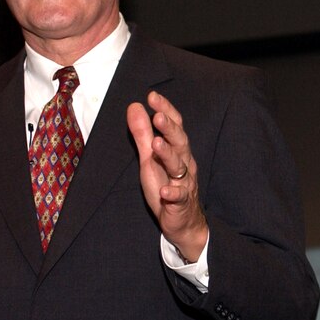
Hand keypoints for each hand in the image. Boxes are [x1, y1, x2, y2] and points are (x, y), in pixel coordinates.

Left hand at [126, 92, 207, 260]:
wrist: (184, 223)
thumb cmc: (167, 188)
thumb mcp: (150, 159)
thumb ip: (142, 134)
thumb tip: (135, 107)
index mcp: (177, 151)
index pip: (174, 126)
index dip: (165, 111)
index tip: (152, 96)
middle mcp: (185, 164)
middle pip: (180, 142)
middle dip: (169, 128)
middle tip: (157, 115)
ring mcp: (184, 183)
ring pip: (179, 166)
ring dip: (168, 154)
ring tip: (156, 144)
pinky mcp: (180, 203)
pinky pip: (179, 197)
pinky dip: (173, 193)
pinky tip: (166, 190)